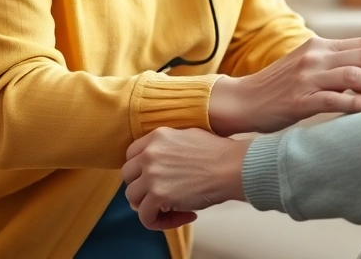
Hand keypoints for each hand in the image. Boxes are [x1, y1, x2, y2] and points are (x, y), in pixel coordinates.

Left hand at [123, 128, 249, 229]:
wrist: (232, 167)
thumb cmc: (219, 154)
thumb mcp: (188, 137)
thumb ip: (168, 147)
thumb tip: (162, 165)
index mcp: (157, 137)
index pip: (131, 155)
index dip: (139, 171)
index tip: (152, 180)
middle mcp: (149, 154)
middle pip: (127, 177)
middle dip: (142, 189)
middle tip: (160, 197)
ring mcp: (151, 174)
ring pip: (132, 198)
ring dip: (150, 207)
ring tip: (172, 210)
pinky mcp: (158, 195)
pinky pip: (145, 217)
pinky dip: (160, 223)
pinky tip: (183, 217)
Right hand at [208, 36, 360, 135]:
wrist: (242, 101)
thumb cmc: (281, 89)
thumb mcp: (311, 69)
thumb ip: (341, 67)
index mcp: (323, 46)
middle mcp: (317, 55)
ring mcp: (307, 77)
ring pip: (355, 75)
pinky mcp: (298, 99)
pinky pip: (333, 99)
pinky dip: (358, 102)